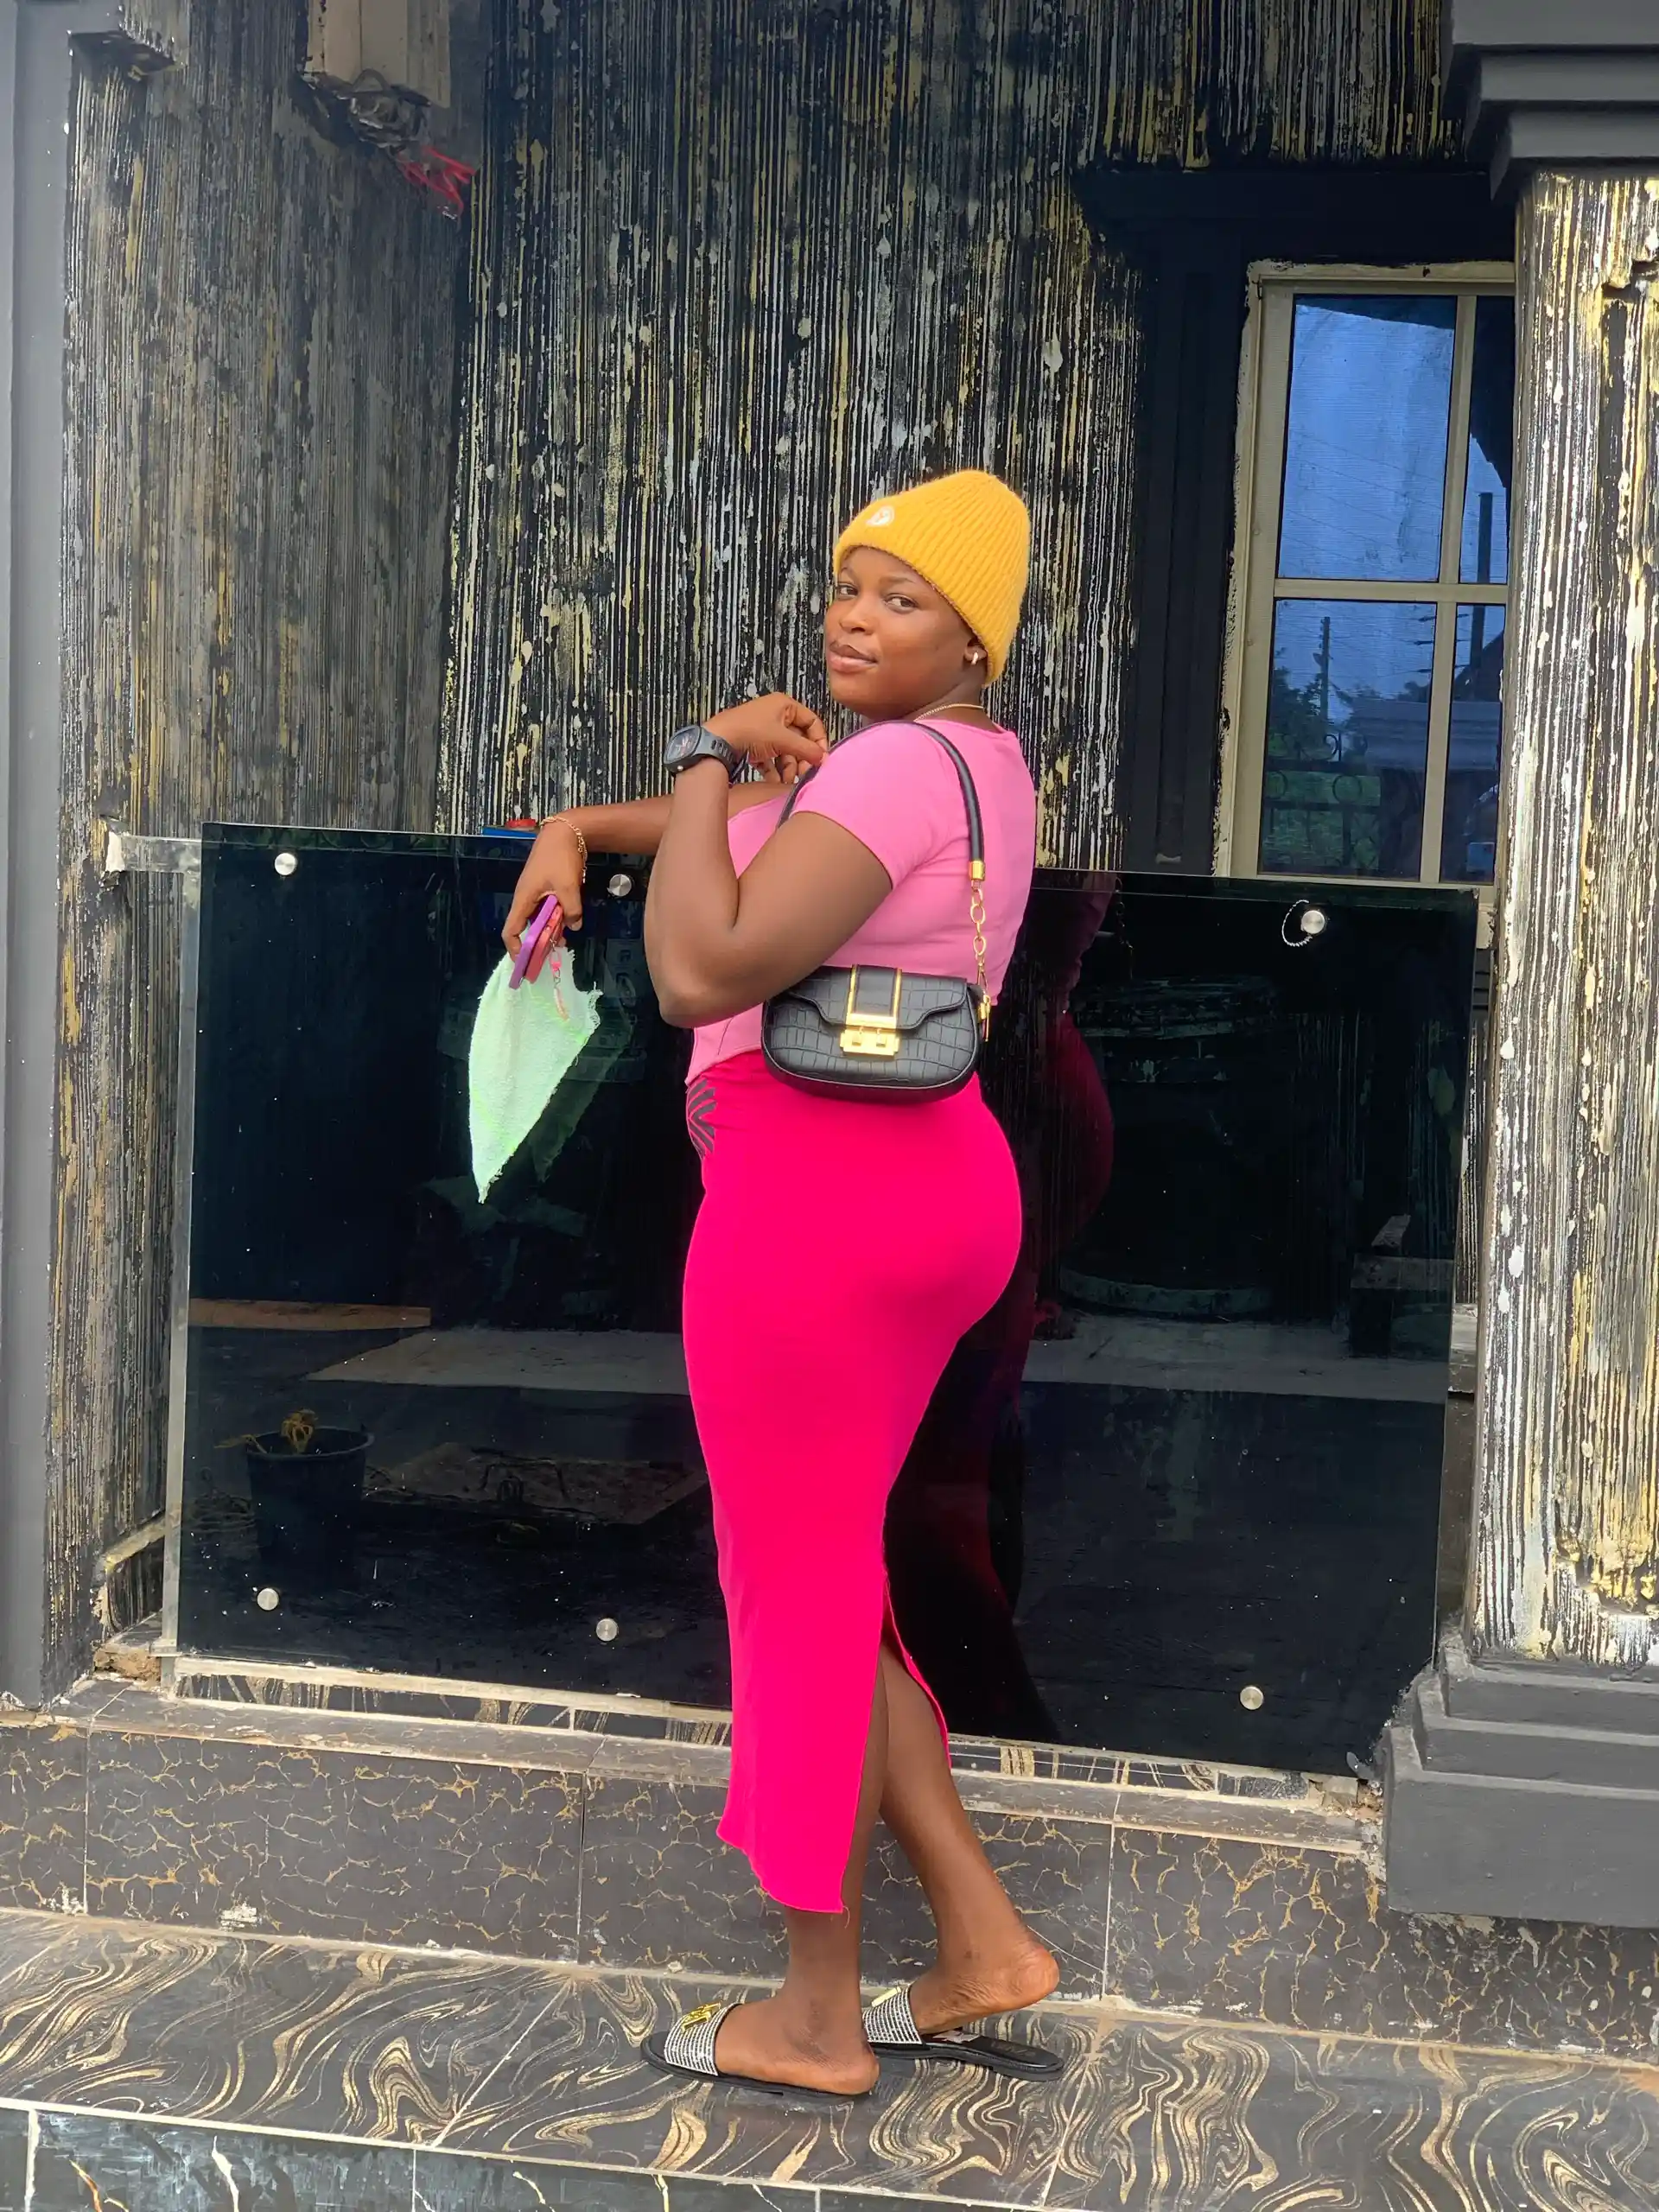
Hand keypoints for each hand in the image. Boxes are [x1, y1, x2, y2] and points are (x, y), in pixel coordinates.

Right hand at [503, 818, 583, 953]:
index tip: (525, 961)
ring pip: (538, 917)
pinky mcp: (544, 887)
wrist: (564, 832)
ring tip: (563, 941)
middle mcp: (525, 898)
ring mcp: (535, 892)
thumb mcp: (569, 887)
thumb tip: (574, 927)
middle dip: (537, 942)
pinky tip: (567, 923)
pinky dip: (554, 917)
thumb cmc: (560, 858)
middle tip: (551, 955)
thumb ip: (571, 910)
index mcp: (524, 899)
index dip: (515, 948)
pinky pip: (546, 908)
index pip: (511, 930)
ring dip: (549, 929)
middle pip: (525, 927)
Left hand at [707, 692, 827, 784]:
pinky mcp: (753, 744)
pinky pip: (769, 758)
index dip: (818, 741)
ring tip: (787, 780)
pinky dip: (773, 769)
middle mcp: (775, 715)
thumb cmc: (749, 732)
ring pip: (784, 751)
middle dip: (801, 759)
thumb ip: (806, 749)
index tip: (820, 759)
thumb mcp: (783, 740)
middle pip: (798, 739)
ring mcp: (763, 730)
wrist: (717, 742)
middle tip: (803, 773)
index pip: (811, 722)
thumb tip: (824, 758)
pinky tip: (774, 781)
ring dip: (787, 767)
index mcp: (784, 705)